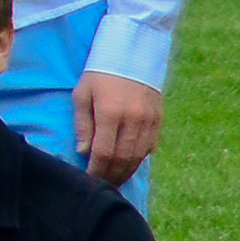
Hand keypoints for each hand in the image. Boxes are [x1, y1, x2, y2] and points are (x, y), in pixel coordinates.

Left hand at [74, 73, 162, 187]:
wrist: (131, 54)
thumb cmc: (99, 74)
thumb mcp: (82, 94)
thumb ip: (83, 125)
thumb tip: (84, 152)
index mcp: (110, 113)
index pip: (103, 153)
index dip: (96, 171)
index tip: (88, 180)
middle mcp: (132, 119)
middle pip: (122, 159)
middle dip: (111, 176)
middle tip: (102, 186)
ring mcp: (148, 120)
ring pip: (137, 156)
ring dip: (125, 172)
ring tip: (114, 181)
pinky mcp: (158, 119)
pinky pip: (149, 147)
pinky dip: (138, 159)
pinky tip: (129, 165)